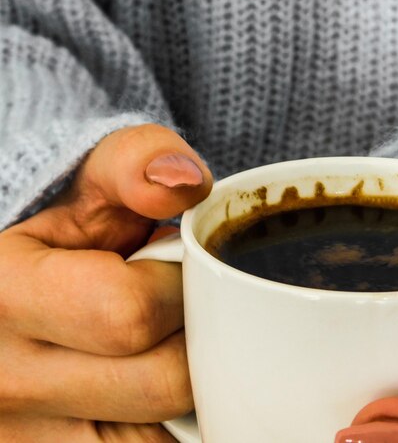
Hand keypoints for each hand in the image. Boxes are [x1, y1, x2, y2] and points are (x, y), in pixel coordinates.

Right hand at [0, 124, 211, 441]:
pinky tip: (158, 390)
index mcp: (0, 295)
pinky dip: (169, 429)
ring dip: (188, 394)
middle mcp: (2, 381)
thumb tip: (185, 182)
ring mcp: (24, 438)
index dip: (180, 291)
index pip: (128, 313)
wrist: (26, 289)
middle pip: (159, 385)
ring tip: (163, 349)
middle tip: (181, 315)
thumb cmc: (73, 229)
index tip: (177, 276)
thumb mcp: (96, 178)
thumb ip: (138, 163)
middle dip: (196, 340)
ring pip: (160, 437)